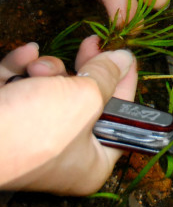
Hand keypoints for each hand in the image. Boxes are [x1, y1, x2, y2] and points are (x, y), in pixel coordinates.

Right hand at [0, 36, 137, 194]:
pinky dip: (20, 68)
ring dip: (48, 69)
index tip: (125, 54)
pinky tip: (24, 54)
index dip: (126, 82)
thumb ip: (107, 76)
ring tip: (38, 68)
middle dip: (80, 71)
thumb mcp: (85, 98)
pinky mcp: (2, 121)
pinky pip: (18, 87)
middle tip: (89, 44)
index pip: (121, 117)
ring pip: (49, 90)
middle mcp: (64, 155)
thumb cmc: (32, 128)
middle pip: (85, 101)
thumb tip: (124, 58)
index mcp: (92, 163)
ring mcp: (29, 139)